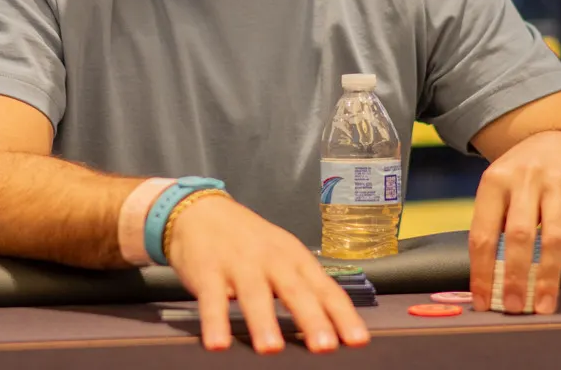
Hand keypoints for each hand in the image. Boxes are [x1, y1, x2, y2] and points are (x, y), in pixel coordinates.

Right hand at [166, 194, 369, 354]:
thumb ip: (303, 288)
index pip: (325, 289)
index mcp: (295, 258)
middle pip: (294, 290)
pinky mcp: (207, 271)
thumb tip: (332, 327)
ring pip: (254, 294)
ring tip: (271, 348)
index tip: (358, 340)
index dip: (343, 315)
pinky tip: (218, 343)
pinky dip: (214, 321)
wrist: (202, 211)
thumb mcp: (282, 256)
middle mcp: (271, 260)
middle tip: (324, 346)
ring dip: (263, 321)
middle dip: (311, 318)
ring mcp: (239, 264)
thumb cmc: (249, 241)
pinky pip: (211, 299)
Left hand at [468, 131, 560, 315]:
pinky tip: (557, 282)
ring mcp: (556, 185)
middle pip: (517, 234)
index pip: (483, 232)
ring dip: (546, 276)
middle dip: (514, 275)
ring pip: (552, 238)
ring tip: (541, 305)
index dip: (481, 271)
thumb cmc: (523, 177)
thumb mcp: (500, 187)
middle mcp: (524, 179)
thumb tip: (485, 280)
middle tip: (512, 306)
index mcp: (494, 180)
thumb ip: (493, 224)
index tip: (481, 300)